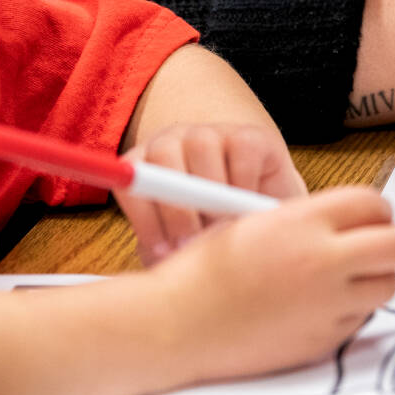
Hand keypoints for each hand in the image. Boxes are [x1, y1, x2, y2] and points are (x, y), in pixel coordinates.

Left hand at [121, 123, 308, 261]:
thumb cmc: (214, 234)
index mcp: (147, 165)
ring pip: (201, 146)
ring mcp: (212, 133)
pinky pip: (241, 151)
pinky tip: (247, 209)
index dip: (143, 214)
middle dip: (176, 207)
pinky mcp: (250, 135)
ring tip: (222, 228)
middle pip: (162, 155)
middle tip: (192, 244)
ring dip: (212, 194)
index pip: (130, 174)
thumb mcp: (182, 246)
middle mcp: (175, 141)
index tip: (161, 251)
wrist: (264, 218)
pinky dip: (244, 184)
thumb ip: (166, 250)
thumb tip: (163, 262)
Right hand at [152, 187, 394, 382]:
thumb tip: (349, 222)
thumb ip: (305, 219)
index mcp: (303, 221)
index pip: (374, 203)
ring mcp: (328, 304)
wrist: (177, 325)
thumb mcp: (255, 223)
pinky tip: (317, 306)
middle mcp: (324, 260)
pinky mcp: (324, 339)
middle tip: (389, 244)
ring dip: (377, 278)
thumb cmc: (204, 271)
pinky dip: (349, 311)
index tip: (373, 216)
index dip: (377, 209)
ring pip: (389, 285)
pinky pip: (359, 319)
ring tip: (350, 277)